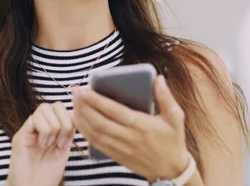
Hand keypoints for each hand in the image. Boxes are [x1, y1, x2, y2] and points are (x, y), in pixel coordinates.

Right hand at [6, 102, 75, 185]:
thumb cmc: (47, 174)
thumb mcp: (64, 149)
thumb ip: (68, 132)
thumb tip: (76, 114)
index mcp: (51, 128)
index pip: (63, 108)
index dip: (70, 119)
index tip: (69, 138)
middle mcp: (39, 125)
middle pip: (55, 104)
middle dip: (64, 122)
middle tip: (60, 142)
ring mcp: (29, 128)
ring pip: (45, 108)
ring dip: (53, 127)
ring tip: (49, 144)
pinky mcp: (20, 134)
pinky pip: (35, 119)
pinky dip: (44, 131)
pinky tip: (42, 145)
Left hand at [72, 75, 189, 181]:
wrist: (171, 170)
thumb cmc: (173, 140)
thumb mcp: (176, 117)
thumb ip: (166, 97)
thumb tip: (158, 78)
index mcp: (142, 125)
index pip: (115, 112)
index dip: (97, 101)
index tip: (84, 90)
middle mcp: (129, 138)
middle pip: (100, 122)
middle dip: (83, 106)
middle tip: (74, 92)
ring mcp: (121, 148)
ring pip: (95, 134)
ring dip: (81, 118)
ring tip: (73, 103)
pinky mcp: (116, 156)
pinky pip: (95, 143)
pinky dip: (84, 131)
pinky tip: (78, 119)